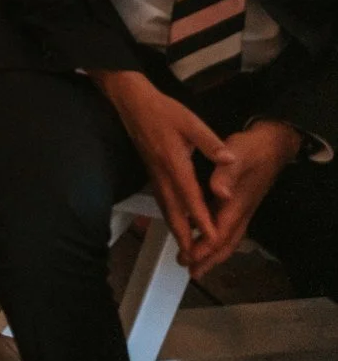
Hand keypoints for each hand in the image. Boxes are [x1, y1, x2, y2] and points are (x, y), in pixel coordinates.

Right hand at [96, 70, 233, 267]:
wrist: (131, 102)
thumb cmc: (162, 110)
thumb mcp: (190, 121)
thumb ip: (210, 142)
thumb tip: (229, 160)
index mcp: (174, 163)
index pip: (190, 197)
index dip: (202, 219)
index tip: (212, 238)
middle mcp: (162, 174)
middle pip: (173, 211)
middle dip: (183, 236)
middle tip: (192, 259)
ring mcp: (154, 174)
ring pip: (165, 208)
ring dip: (175, 230)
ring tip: (184, 249)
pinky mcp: (151, 172)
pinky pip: (161, 200)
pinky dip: (169, 216)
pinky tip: (175, 222)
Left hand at [192, 121, 303, 276]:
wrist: (272, 144)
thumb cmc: (252, 149)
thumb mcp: (239, 155)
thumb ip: (227, 174)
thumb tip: (219, 192)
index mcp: (238, 203)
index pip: (221, 231)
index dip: (206, 246)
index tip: (191, 258)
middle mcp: (241, 211)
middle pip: (226, 242)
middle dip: (208, 257)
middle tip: (191, 271)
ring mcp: (241, 209)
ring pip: (226, 237)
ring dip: (211, 251)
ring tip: (193, 263)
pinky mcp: (239, 204)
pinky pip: (225, 227)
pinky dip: (213, 237)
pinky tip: (200, 238)